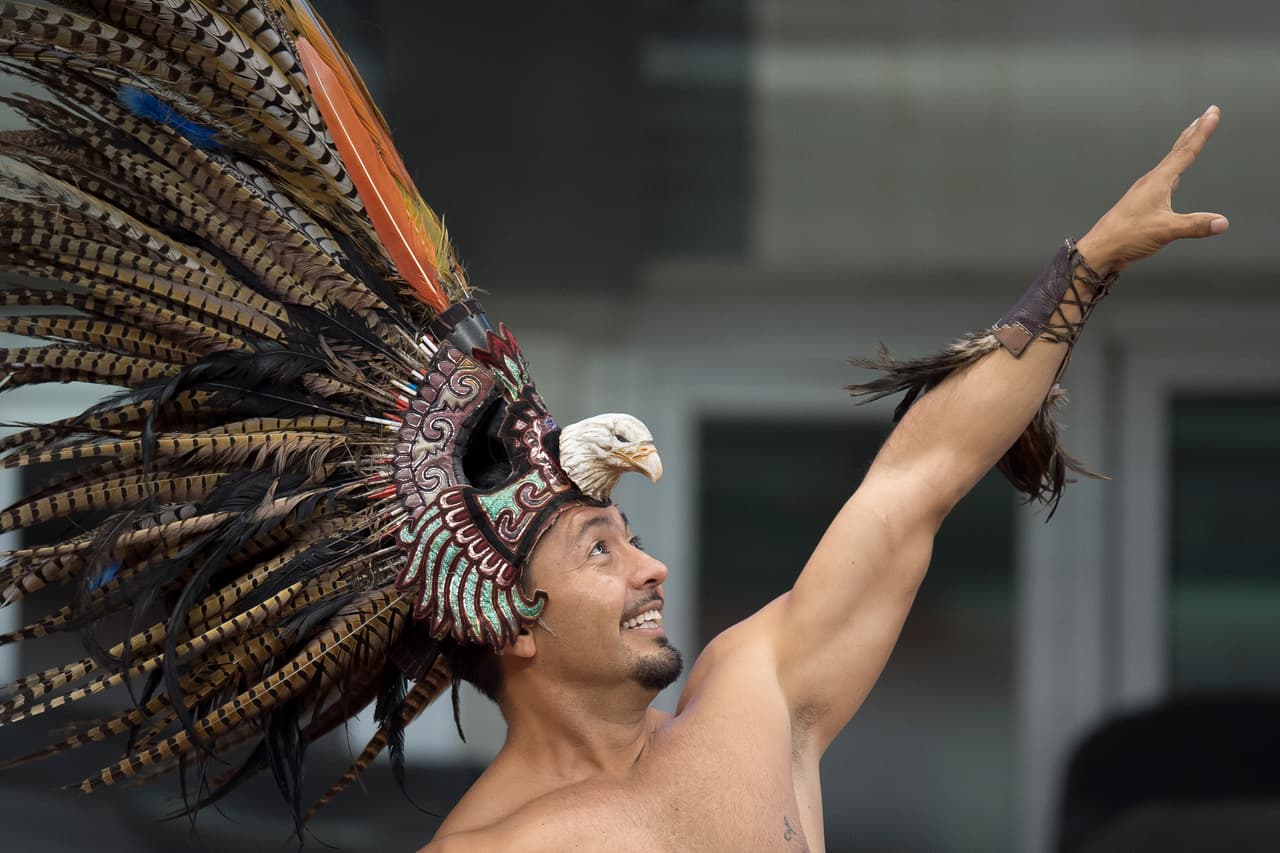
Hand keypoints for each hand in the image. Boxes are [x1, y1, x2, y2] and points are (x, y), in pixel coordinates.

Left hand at [1076, 105, 1227, 273]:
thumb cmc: (1126, 236)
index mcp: (1157, 182)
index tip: (1212, 113)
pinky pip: (1163, 178)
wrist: (1101, 249)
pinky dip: (1173, 169)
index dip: (1202, 132)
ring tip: (1192, 135)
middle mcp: (1151, 182)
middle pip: (1177, 151)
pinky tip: (1174, 176)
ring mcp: (1145, 191)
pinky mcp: (1142, 203)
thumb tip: (1221, 222)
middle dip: (1194, 131)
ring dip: (1183, 148)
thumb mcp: (1165, 230)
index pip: (1186, 151)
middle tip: (1207, 114)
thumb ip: (1195, 225)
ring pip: (1169, 163)